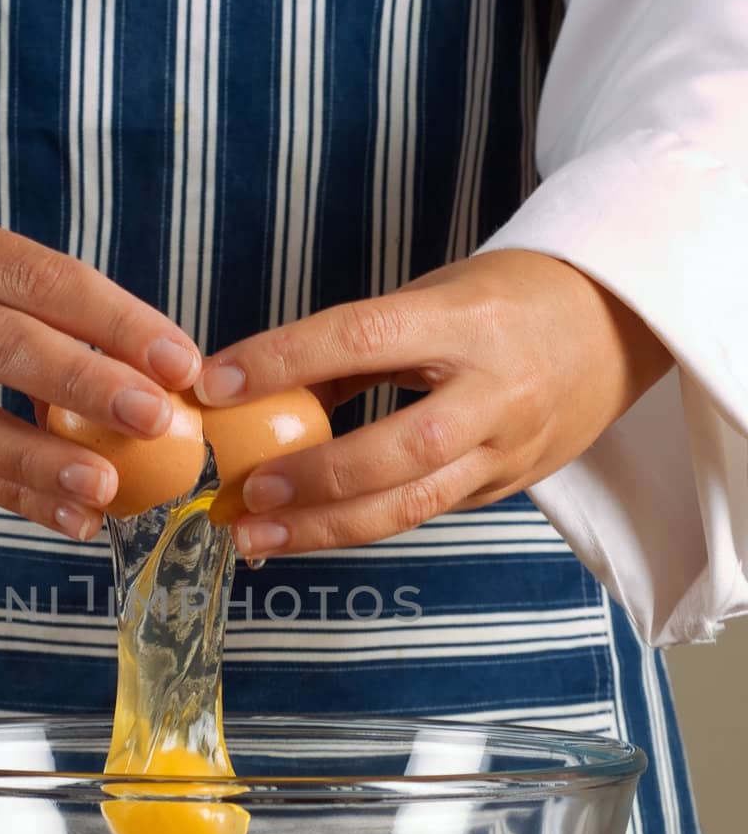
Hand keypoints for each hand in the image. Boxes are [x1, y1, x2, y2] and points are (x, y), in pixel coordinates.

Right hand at [0, 209, 200, 540]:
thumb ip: (39, 302)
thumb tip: (154, 367)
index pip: (39, 277)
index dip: (113, 318)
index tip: (179, 359)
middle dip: (83, 381)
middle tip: (155, 417)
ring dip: (41, 457)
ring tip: (107, 488)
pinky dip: (15, 494)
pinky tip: (71, 516)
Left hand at [193, 250, 673, 556]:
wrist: (618, 326)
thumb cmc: (510, 300)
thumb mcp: (434, 297)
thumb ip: (358, 347)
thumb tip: (261, 385)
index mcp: (467, 322)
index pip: (360, 338)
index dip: (282, 361)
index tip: (215, 382)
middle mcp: (493, 392)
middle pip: (396, 449)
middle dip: (312, 478)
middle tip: (243, 492)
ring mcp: (506, 449)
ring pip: (411, 504)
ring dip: (323, 528)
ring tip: (254, 536)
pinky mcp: (507, 485)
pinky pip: (425, 513)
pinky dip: (360, 526)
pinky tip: (303, 533)